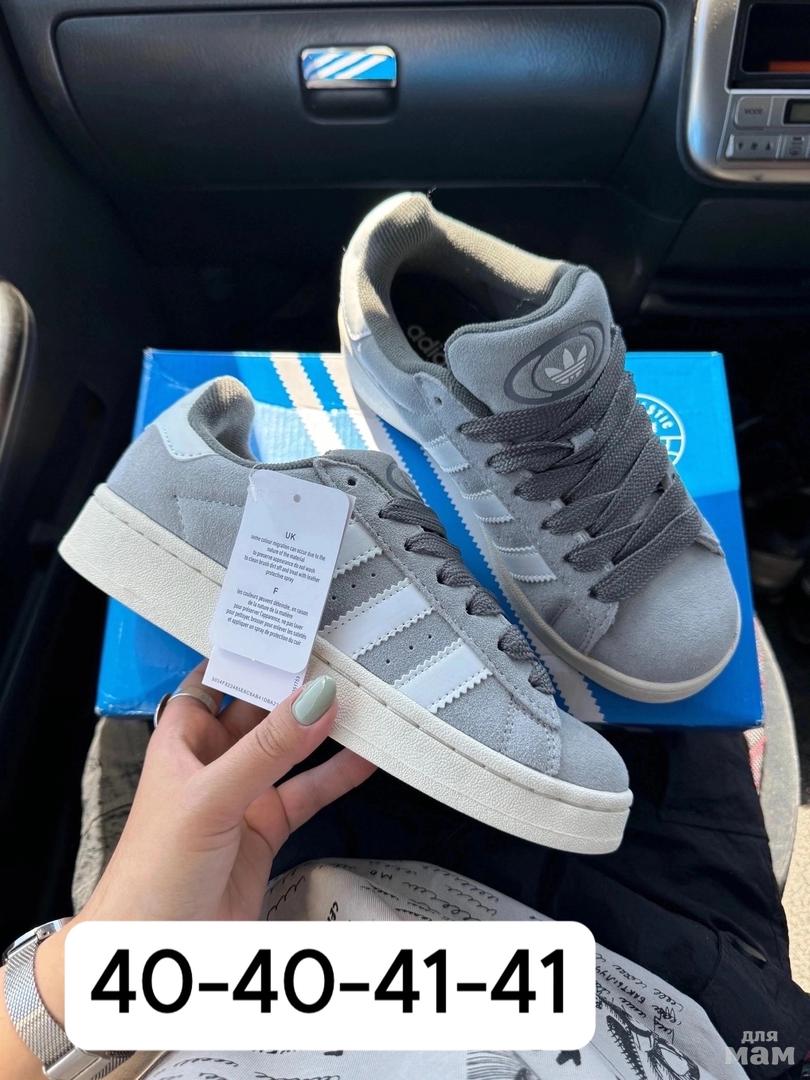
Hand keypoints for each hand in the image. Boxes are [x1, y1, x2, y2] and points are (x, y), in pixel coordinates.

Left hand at [83, 663, 374, 922]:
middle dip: (296, 689)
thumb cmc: (150, 876)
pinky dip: (336, 776)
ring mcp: (242, 797)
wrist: (155, 952)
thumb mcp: (210, 799)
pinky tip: (364, 760)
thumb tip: (312, 700)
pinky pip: (308, 793)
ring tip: (360, 703)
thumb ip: (267, 749)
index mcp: (182, 741)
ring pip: (289, 750)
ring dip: (322, 730)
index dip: (249, 656)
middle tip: (339, 662)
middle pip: (260, 711)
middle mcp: (212, 763)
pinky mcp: (267, 830)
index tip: (288, 634)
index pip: (216, 679)